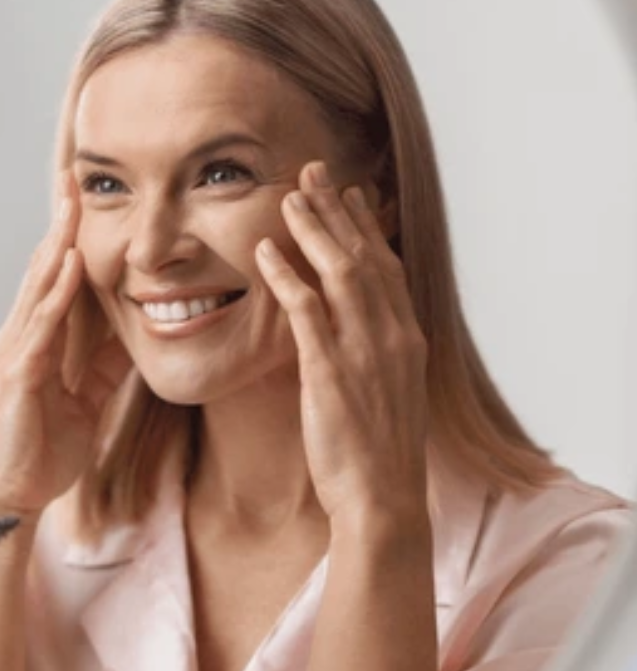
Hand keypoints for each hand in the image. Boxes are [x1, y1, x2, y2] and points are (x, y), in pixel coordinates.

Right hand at [0, 172, 133, 519]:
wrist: (12, 498)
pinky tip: (72, 266)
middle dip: (60, 224)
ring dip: (57, 244)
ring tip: (72, 205)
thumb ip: (105, 367)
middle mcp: (20, 338)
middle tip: (75, 177)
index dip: (71, 238)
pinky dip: (56, 293)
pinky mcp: (19, 377)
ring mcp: (16, 354)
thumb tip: (135, 338)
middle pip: (43, 270)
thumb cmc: (45, 451)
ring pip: (39, 288)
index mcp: (36, 342)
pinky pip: (41, 327)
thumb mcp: (88, 401)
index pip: (55, 280)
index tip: (88, 200)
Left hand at [255, 161, 428, 539]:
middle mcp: (392, 336)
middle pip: (364, 256)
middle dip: (338, 210)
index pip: (388, 267)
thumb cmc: (376, 454)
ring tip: (287, 196)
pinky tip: (264, 253)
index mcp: (407, 340)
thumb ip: (370, 356)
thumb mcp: (383, 394)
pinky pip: (306, 311)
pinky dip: (286, 277)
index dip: (367, 227)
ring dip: (313, 230)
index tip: (350, 193)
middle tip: (313, 171)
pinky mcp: (331, 371)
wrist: (382, 498)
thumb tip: (348, 334)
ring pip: (340, 272)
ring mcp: (364, 352)